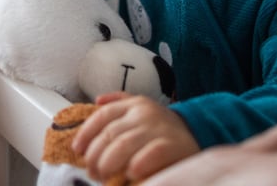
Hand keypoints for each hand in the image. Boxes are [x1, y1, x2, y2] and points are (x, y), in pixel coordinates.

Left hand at [74, 92, 199, 180]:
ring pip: (123, 144)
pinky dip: (137, 164)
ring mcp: (158, 129)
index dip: (86, 133)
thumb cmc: (162, 126)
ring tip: (103, 176)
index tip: (77, 150)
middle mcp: (144, 113)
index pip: (102, 116)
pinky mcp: (173, 145)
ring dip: (108, 163)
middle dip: (95, 155)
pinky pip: (150, 154)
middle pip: (110, 133)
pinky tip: (129, 174)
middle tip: (91, 171)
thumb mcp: (142, 107)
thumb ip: (119, 103)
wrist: (199, 132)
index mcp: (134, 104)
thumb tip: (97, 100)